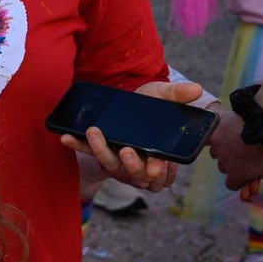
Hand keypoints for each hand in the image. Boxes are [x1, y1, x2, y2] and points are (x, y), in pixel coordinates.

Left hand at [56, 79, 205, 190]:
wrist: (129, 97)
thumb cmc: (150, 100)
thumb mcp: (163, 95)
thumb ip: (177, 93)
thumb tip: (197, 89)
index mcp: (156, 152)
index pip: (159, 169)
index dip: (157, 171)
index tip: (154, 168)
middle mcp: (135, 158)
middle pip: (133, 172)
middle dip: (130, 165)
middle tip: (126, 150)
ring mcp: (115, 155)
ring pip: (109, 162)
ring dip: (100, 150)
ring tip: (94, 132)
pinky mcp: (97, 147)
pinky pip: (87, 150)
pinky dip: (76, 145)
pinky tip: (65, 136)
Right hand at [206, 110, 262, 199]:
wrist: (258, 127)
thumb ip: (258, 179)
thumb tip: (252, 187)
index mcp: (235, 176)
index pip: (231, 185)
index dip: (238, 180)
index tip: (244, 174)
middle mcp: (223, 165)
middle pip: (224, 168)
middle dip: (231, 164)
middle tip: (242, 155)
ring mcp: (217, 150)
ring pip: (216, 153)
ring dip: (223, 150)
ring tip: (234, 142)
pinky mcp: (214, 136)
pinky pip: (209, 140)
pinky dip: (214, 139)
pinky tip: (220, 135)